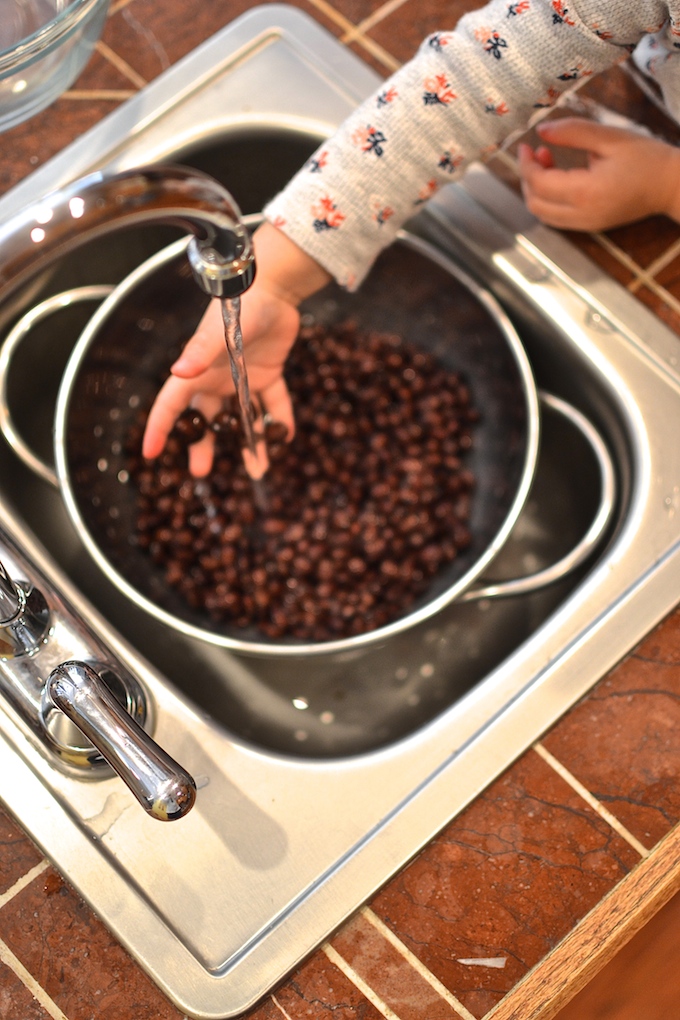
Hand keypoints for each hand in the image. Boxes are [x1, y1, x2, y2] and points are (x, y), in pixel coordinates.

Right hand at [142, 222, 330, 475]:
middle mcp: (217, 378)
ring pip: (243, 418)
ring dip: (250, 442)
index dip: (159, 428)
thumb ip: (199, 352)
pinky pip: (274, 403)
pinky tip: (287, 438)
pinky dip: (281, 420)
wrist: (275, 287)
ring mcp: (243, 378)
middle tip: (201, 472)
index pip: (171, 405)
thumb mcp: (218, 331)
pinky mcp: (268, 374)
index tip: (151, 454)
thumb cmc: (240, 305)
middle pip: (206, 419)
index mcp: (197, 371)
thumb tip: (178, 373)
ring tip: (257, 469)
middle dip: (203, 445)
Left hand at [517, 117, 679, 230]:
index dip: (526, 163)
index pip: (539, 183)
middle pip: (535, 203)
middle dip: (528, 177)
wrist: (671, 186)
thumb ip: (573, 132)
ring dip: (537, 190)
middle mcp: (582, 215)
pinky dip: (549, 199)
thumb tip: (541, 130)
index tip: (525, 145)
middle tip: (536, 152)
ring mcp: (586, 225)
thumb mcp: (610, 137)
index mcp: (586, 192)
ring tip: (548, 162)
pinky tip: (560, 178)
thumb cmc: (646, 158)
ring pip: (543, 214)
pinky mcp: (590, 226)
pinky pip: (557, 218)